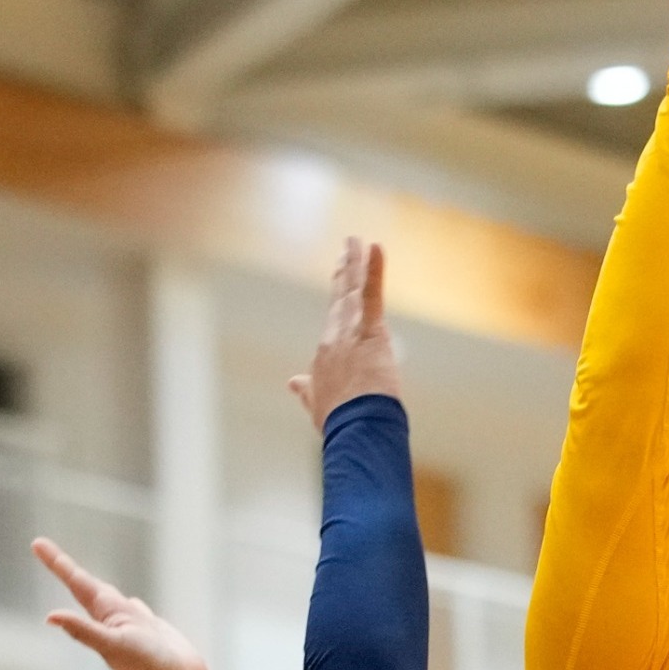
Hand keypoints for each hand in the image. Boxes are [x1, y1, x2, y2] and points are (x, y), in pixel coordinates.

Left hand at [37, 537, 210, 669]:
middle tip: (42, 548)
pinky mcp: (150, 630)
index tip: (36, 543)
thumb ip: (83, 630)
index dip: (57, 562)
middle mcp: (112, 617)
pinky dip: (129, 603)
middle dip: (65, 567)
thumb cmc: (147, 665)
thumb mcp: (113, 645)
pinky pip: (134, 610)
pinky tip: (128, 603)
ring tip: (76, 574)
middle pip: (85, 585)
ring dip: (92, 584)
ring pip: (108, 597)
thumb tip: (49, 618)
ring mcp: (130, 624)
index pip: (76, 582)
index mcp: (103, 616)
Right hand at [288, 236, 400, 422]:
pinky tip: (374, 246)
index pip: (335, 316)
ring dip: (356, 262)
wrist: (354, 429)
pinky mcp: (370, 331)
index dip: (339, 292)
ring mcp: (350, 332)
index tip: (341, 273)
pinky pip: (372, 294)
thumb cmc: (341, 422)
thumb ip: (307, 390)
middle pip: (341, 296)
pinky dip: (374, 270)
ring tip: (357, 240)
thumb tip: (293, 382)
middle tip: (349, 245)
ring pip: (353, 289)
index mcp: (327, 352)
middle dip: (345, 269)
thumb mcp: (319, 404)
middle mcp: (335, 337)